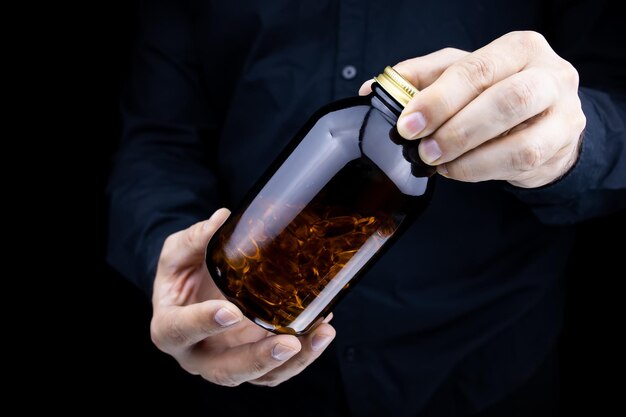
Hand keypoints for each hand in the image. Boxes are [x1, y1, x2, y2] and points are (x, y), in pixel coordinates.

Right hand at [150, 208, 335, 386]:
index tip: (232, 311)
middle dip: (258, 359)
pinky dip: (304, 354)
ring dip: (293, 362)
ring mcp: (228, 360)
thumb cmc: (183, 272)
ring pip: (259, 377)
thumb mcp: (179, 251)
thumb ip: (195, 239)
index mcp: (169, 326)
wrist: (195, 289)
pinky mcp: (252, 360)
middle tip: (289, 342)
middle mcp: (197, 353)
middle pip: (224, 371)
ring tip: (321, 334)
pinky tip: (321, 329)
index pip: (178, 330)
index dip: (202, 323)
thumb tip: (221, 220)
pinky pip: (278, 370)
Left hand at [361, 31, 585, 187]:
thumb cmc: (495, 95)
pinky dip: (482, 169)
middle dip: (455, 127)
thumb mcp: (459, 79)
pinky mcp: (564, 141)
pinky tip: (458, 170)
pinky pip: (523, 160)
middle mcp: (548, 72)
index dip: (437, 99)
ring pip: (519, 136)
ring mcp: (563, 109)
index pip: (475, 69)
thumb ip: (420, 79)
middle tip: (421, 148)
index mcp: (518, 48)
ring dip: (469, 153)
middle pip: (503, 98)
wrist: (543, 123)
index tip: (407, 124)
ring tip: (437, 161)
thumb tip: (372, 90)